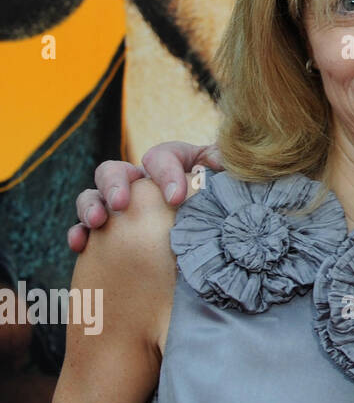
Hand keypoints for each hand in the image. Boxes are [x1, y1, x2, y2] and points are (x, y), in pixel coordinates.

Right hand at [66, 142, 223, 253]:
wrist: (219, 233)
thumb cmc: (222, 201)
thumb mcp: (226, 182)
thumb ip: (223, 167)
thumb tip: (219, 163)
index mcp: (170, 163)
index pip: (160, 157)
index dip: (165, 173)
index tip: (176, 198)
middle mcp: (140, 180)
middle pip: (115, 170)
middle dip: (115, 184)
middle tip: (122, 204)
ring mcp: (120, 205)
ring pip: (92, 195)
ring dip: (90, 206)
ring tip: (97, 223)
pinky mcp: (108, 230)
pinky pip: (83, 229)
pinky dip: (78, 234)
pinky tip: (81, 246)